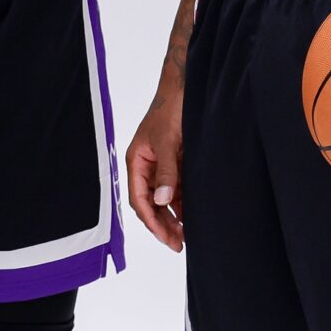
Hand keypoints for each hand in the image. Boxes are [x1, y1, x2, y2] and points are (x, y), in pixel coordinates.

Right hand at [125, 89, 184, 250]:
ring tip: (187, 234)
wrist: (187, 87)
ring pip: (165, 198)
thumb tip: (162, 201)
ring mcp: (163, 165)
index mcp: (137, 161)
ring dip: (174, 216)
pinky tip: (193, 214)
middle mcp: (147, 166)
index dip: (150, 220)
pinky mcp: (178, 162)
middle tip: (178, 243)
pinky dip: (184, 202)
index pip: (139, 198)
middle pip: (150, 203)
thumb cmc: (171, 108)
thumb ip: (166, 171)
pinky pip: (178, 188)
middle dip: (162, 224)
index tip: (165, 237)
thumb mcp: (168, 141)